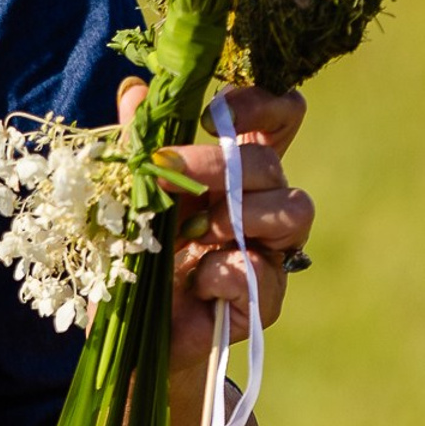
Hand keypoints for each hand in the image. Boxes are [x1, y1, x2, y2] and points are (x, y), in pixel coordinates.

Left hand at [115, 80, 313, 375]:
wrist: (128, 334)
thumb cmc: (134, 258)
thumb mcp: (127, 196)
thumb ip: (137, 145)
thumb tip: (135, 91)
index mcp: (234, 173)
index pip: (277, 122)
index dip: (261, 105)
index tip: (212, 113)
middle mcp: (261, 206)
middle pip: (272, 164)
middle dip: (219, 164)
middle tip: (167, 174)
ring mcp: (269, 252)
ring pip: (297, 211)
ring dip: (240, 213)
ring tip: (197, 230)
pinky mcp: (264, 299)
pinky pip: (263, 272)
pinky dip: (222, 271)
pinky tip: (195, 282)